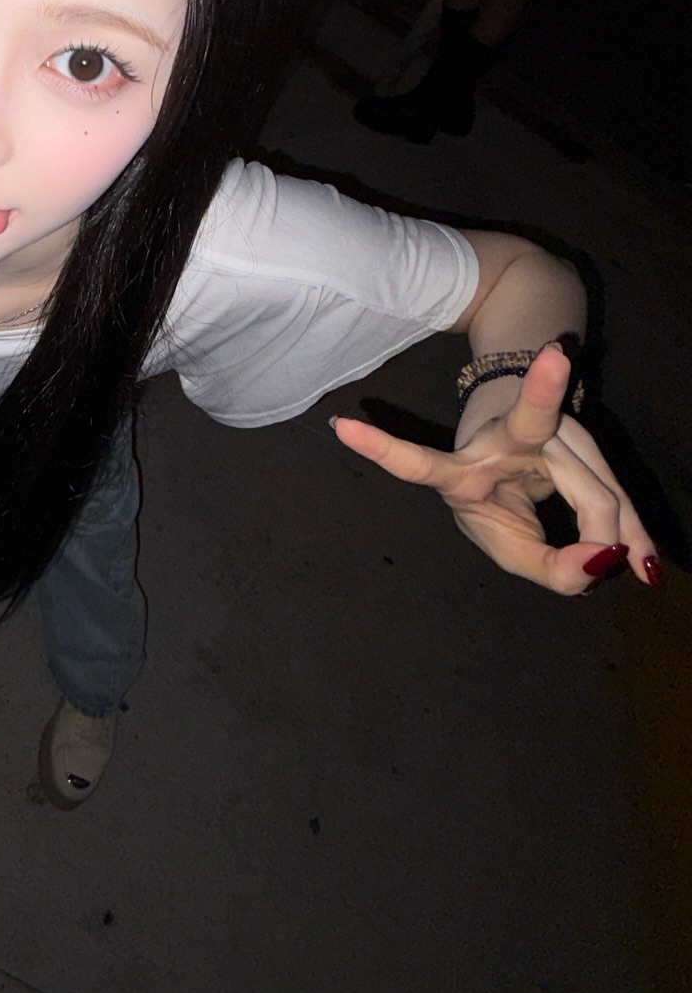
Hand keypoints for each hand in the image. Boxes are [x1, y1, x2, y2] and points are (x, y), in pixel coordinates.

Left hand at [330, 343, 660, 594]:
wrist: (516, 423)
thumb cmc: (497, 494)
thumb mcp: (507, 543)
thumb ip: (550, 568)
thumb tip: (608, 565)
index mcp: (460, 469)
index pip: (420, 463)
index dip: (384, 448)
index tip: (342, 426)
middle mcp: (502, 439)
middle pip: (578, 493)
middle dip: (600, 539)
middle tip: (607, 569)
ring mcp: (546, 427)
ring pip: (605, 492)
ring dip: (622, 538)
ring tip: (633, 567)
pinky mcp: (573, 432)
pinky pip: (617, 488)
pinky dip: (637, 533)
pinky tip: (651, 565)